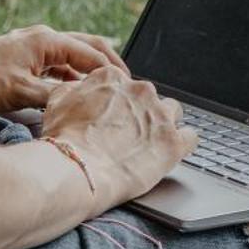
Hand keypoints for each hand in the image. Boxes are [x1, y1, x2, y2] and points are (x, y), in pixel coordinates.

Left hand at [0, 24, 128, 114]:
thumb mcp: (22, 91)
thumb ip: (55, 97)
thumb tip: (80, 105)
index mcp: (47, 40)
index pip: (91, 53)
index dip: (111, 72)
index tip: (126, 88)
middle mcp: (43, 39)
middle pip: (88, 48)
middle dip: (108, 65)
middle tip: (126, 85)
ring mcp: (34, 48)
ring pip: (73, 57)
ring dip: (91, 72)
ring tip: (107, 91)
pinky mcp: (26, 59)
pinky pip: (58, 66)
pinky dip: (73, 78)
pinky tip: (79, 94)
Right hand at [39, 68, 196, 200]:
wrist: (77, 170)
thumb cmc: (64, 140)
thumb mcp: (57, 103)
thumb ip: (73, 90)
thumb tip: (78, 89)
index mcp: (113, 78)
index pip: (123, 84)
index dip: (118, 102)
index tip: (113, 117)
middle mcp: (140, 90)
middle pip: (148, 97)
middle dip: (140, 112)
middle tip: (126, 135)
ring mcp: (160, 115)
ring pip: (173, 111)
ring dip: (163, 124)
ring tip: (151, 143)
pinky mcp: (173, 142)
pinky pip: (191, 136)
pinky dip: (183, 143)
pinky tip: (173, 151)